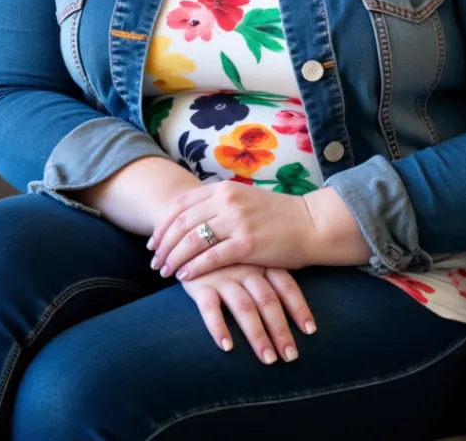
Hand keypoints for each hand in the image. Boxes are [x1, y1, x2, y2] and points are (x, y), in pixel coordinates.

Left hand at [148, 179, 314, 281]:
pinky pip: (212, 257)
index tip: (153, 241)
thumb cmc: (277, 215)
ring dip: (174, 258)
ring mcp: (238, 221)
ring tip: (165, 272)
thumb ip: (219, 205)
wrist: (311, 224)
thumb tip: (191, 219)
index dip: (163, 224)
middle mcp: (227, 200)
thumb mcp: (244, 200)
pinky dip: (194, 268)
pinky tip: (185, 277)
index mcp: (224, 188)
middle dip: (163, 244)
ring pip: (193, 240)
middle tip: (154, 261)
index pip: (181, 204)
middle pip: (182, 222)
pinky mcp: (248, 243)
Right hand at [180, 262, 316, 364]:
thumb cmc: (226, 252)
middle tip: (290, 357)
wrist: (187, 233)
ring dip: (257, 335)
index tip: (310, 331)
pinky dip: (219, 327)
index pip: (286, 285)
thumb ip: (270, 271)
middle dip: (281, 331)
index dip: (299, 308)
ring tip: (268, 359)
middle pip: (268, 301)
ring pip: (244, 308)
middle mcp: (246, 269)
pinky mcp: (199, 284)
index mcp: (261, 261)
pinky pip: (210, 308)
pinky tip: (227, 347)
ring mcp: (223, 275)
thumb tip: (297, 298)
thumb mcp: (251, 255)